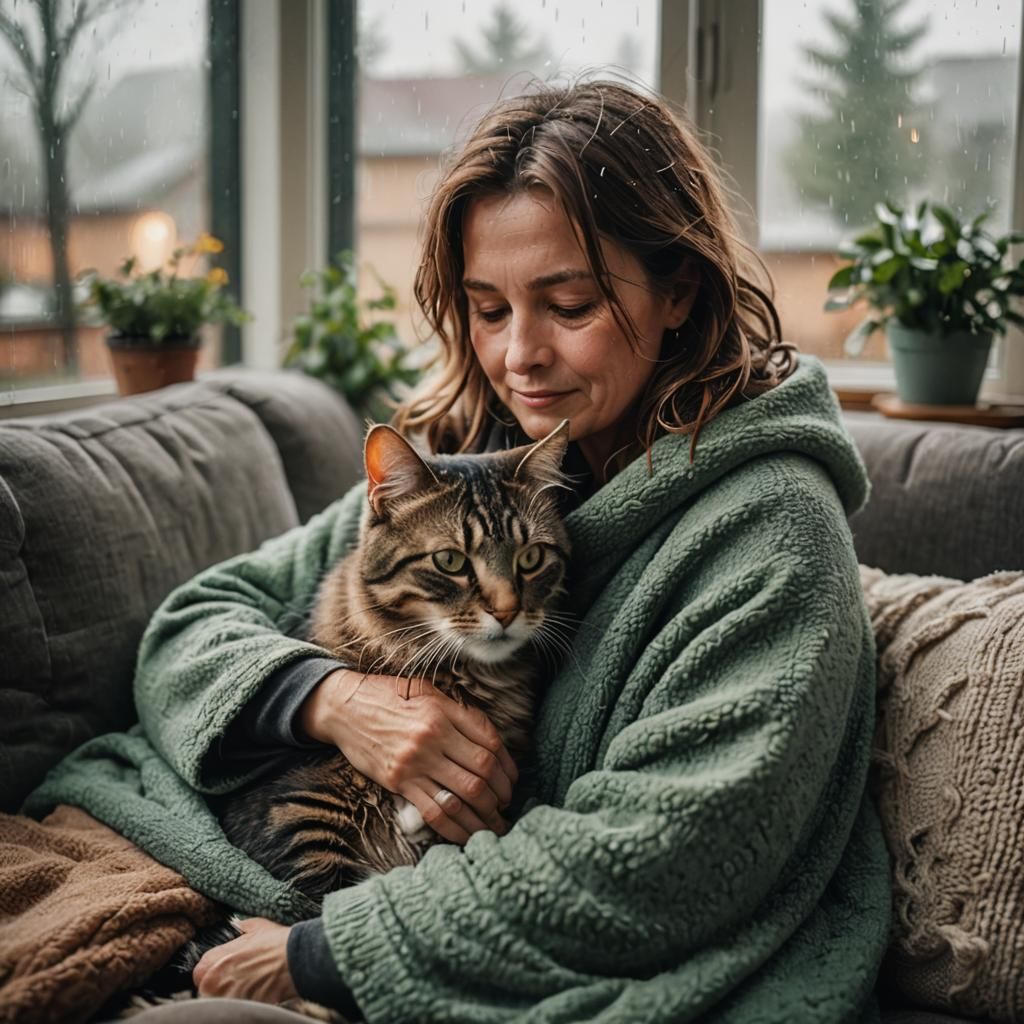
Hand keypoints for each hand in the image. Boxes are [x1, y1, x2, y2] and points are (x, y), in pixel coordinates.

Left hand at [193, 918, 296, 1002]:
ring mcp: (227, 998)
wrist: (296, 959)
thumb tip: (237, 927)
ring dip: (229, 994)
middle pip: (206, 990)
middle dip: (217, 985)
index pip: (198, 973)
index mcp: (214, 961)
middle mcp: (215, 982)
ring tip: (248, 985)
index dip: (211, 971)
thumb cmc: (276, 942)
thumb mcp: (256, 926)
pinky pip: (236, 1006)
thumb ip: (240, 928)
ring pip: (219, 1000)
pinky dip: (243, 1001)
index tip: (221, 969)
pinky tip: (256, 991)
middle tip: (235, 978)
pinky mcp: (243, 1007)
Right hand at [299, 668, 517, 844]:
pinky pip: (434, 813)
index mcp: (444, 712)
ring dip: (485, 816)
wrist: (345, 708)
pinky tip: (468, 835)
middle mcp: (432, 737)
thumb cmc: (389, 697)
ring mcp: (415, 762)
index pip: (490, 743)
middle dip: (501, 794)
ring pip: (462, 796)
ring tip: (496, 826)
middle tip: (506, 804)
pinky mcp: (398, 783)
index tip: (513, 779)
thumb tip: (493, 743)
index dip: (508, 765)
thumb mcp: (428, 692)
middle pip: (481, 772)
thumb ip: (459, 714)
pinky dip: (456, 829)